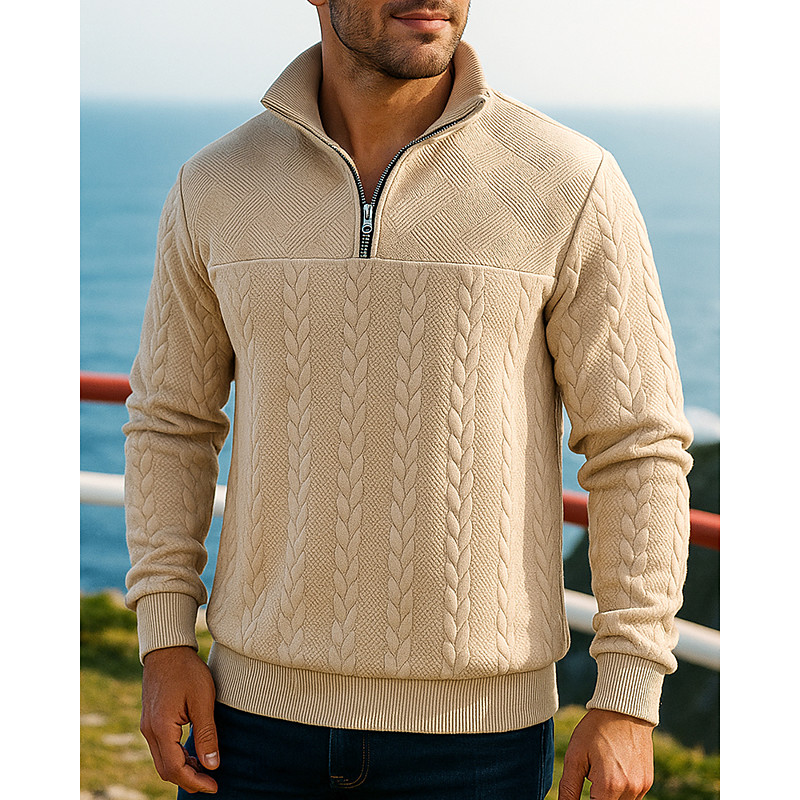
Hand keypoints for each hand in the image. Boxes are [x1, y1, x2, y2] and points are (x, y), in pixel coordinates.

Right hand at [140, 645, 219, 793]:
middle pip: (166, 770)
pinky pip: (162, 749)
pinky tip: (193, 754)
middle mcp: (150, 731)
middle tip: (211, 783)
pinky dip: (177, 757)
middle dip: (188, 780)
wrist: (167, 649)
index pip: (175, 769)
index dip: (195, 781)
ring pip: (163, 761)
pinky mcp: (151, 721)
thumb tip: (212, 765)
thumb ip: (207, 734)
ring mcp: (148, 726)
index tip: (214, 786)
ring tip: (206, 769)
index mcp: (161, 728)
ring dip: (183, 769)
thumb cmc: (187, 670)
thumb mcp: (203, 700)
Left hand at [558, 708, 653, 799]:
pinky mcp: (648, 781)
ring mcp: (641, 787)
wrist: (624, 709)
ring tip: (601, 770)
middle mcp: (630, 790)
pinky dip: (620, 791)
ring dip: (609, 796)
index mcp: (609, 786)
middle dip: (596, 798)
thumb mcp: (575, 756)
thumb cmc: (596, 729)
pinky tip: (612, 770)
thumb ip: (569, 787)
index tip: (583, 786)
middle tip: (591, 776)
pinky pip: (632, 797)